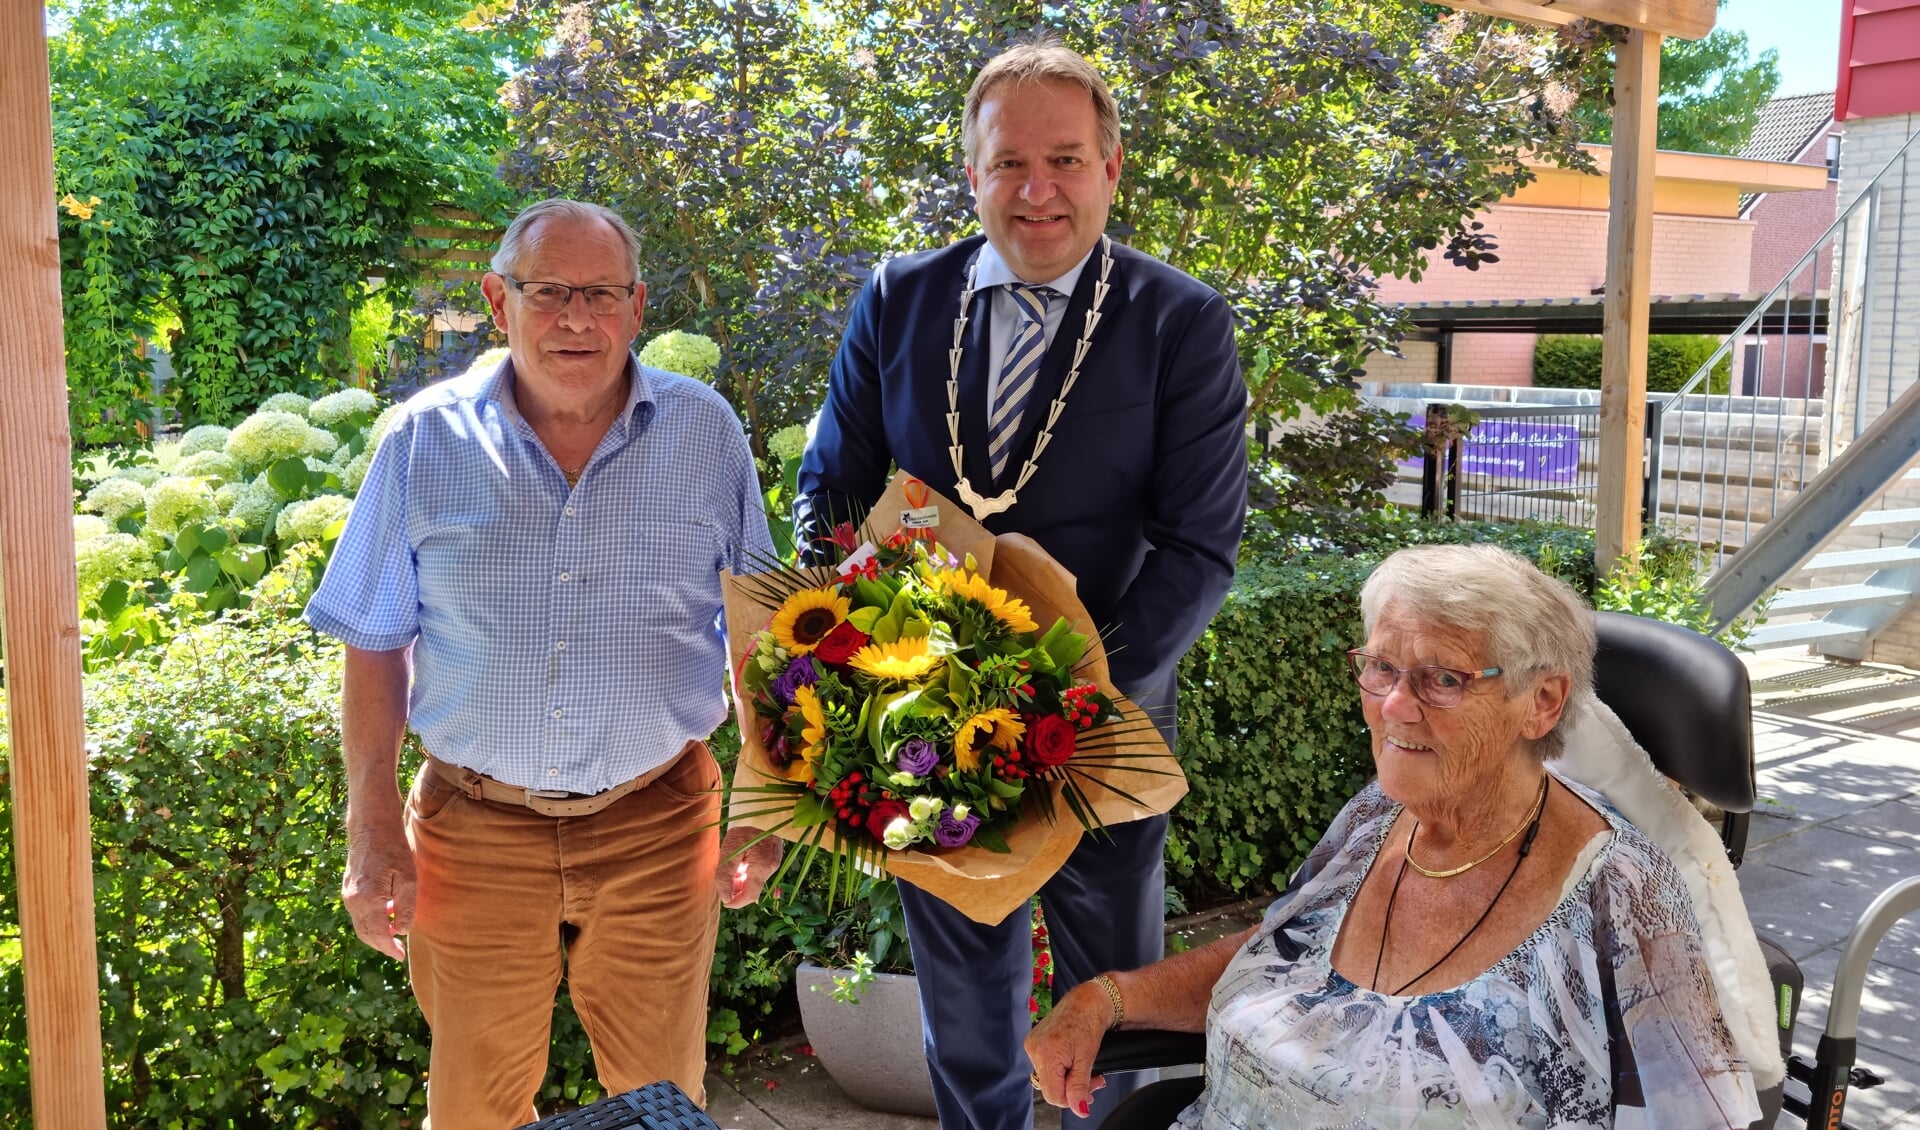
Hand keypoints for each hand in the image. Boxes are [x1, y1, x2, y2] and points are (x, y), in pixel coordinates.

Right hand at [343, 817, 414, 959]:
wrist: (371, 827)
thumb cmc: (394, 850)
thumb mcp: (409, 878)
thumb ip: (405, 907)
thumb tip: (400, 931)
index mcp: (368, 900)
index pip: (377, 935)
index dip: (389, 948)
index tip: (400, 956)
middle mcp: (353, 900)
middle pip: (366, 933)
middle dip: (382, 945)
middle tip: (398, 951)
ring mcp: (348, 894)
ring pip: (360, 924)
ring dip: (376, 933)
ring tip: (394, 934)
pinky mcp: (348, 887)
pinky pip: (358, 912)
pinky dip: (371, 920)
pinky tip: (386, 914)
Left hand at [716, 824, 781, 907]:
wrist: (759, 807)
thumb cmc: (743, 826)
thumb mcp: (729, 850)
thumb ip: (726, 875)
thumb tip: (726, 898)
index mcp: (762, 868)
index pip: (749, 897)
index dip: (735, 902)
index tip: (723, 901)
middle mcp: (772, 867)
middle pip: (753, 889)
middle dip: (737, 890)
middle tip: (724, 881)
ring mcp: (775, 860)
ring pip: (757, 880)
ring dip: (742, 880)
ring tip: (731, 867)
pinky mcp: (775, 855)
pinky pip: (761, 871)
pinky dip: (749, 872)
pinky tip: (741, 861)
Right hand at [1024, 982, 1112, 1115]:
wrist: (1086, 1001)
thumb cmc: (1088, 1023)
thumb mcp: (1087, 1059)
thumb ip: (1080, 1087)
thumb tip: (1079, 1109)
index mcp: (1045, 1054)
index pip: (1053, 1095)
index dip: (1073, 1098)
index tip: (1091, 1087)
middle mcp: (1033, 1050)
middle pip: (1050, 1087)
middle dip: (1072, 1087)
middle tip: (1093, 1078)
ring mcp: (1032, 1045)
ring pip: (1048, 1077)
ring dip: (1066, 1078)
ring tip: (1082, 1066)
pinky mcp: (1033, 1042)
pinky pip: (1045, 1066)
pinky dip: (1059, 1068)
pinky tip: (1071, 1060)